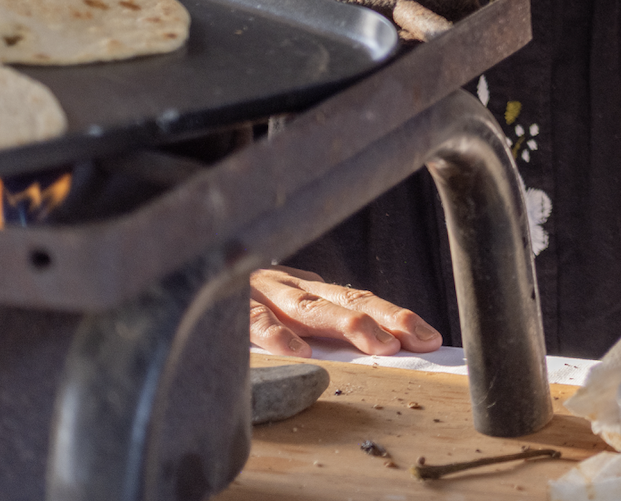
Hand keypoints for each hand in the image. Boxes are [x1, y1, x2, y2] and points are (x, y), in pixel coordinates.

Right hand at [247, 266, 442, 356]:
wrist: (188, 268)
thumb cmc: (244, 300)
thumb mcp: (287, 308)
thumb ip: (320, 324)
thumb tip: (373, 348)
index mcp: (311, 288)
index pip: (362, 300)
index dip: (398, 316)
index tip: (431, 337)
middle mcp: (295, 287)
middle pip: (348, 300)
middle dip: (386, 319)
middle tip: (415, 340)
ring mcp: (264, 294)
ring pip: (311, 307)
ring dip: (346, 325)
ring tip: (376, 344)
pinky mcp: (232, 309)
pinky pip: (254, 321)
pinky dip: (275, 335)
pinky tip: (297, 352)